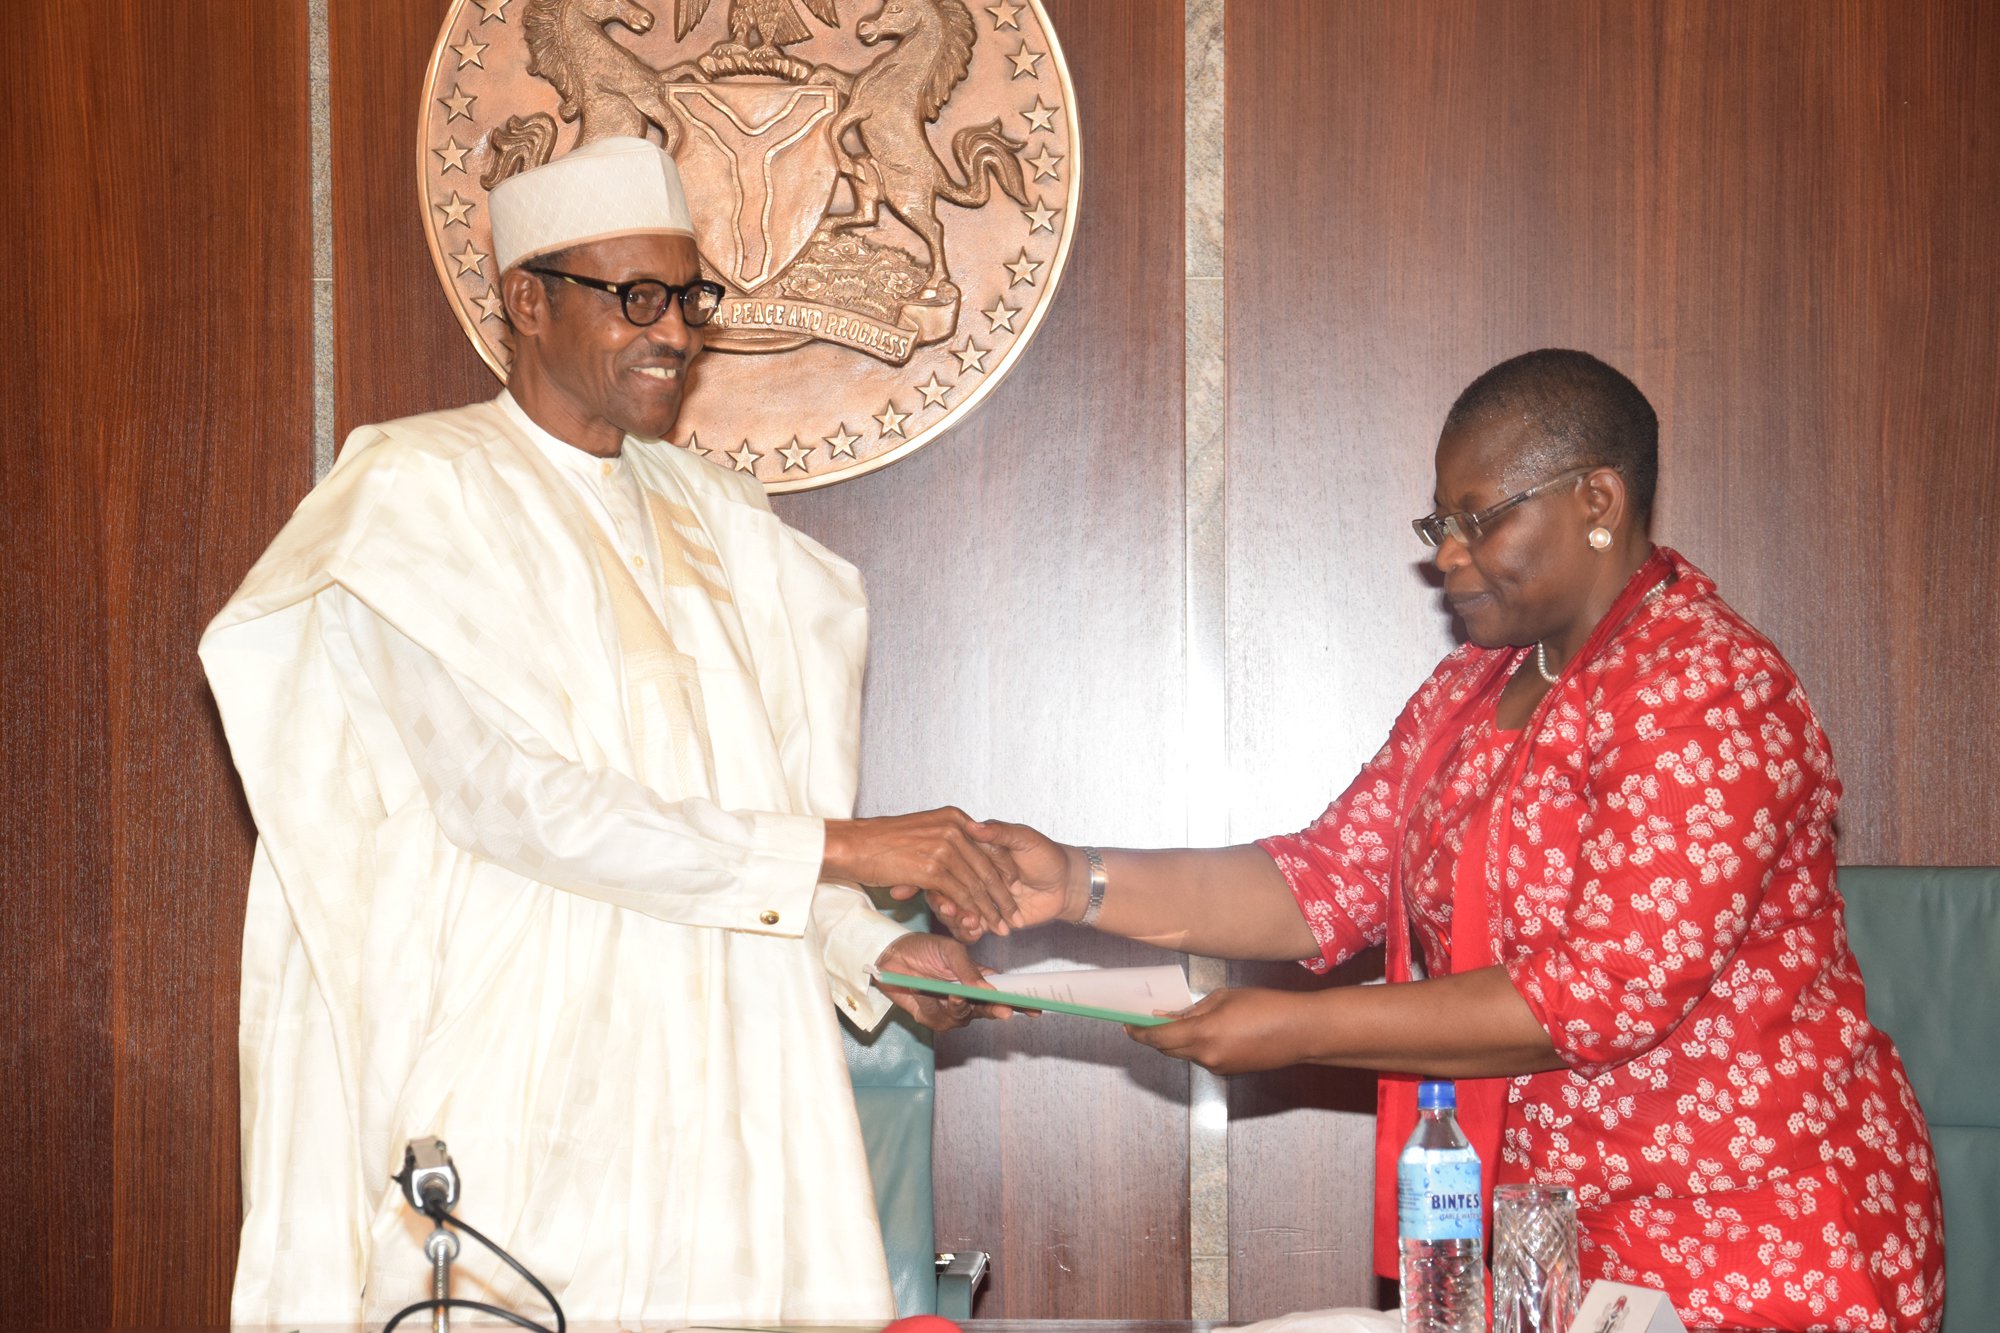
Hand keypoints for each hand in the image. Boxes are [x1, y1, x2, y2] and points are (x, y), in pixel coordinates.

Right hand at [823, 808, 1023, 936]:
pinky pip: (961, 894)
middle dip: (1003, 895)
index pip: (991, 845)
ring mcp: (944, 847)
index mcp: (954, 817)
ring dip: (992, 909)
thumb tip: (961, 857)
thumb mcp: (921, 830)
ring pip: (978, 884)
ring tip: (1002, 926)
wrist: (853, 844)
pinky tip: (978, 925)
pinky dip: (972, 912)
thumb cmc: (880, 841)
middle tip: (1013, 914)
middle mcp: (954, 828)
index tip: (1014, 889)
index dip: (1005, 870)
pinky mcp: (932, 867)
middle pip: (988, 866)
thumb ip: (944, 838)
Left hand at [872, 931, 1015, 1029]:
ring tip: (951, 993)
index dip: (1020, 1002)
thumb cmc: (923, 948)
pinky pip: (937, 1019)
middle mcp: (967, 997)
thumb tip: (990, 991)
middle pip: (987, 1010)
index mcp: (978, 979)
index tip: (1035, 1009)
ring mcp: (949, 1010)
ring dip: (959, 1006)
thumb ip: (968, 971)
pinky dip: (931, 1005)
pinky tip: (922, 991)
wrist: (889, 955)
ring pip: (963, 1018)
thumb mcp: (950, 952)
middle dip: (995, 1010)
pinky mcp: (930, 1017)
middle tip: (1003, 1010)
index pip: (1003, 993)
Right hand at [898, 818, 1079, 942]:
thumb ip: (999, 832)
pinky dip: (969, 931)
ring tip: (970, 923)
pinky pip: (970, 926)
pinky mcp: (988, 916)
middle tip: (949, 911)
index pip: (949, 862)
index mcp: (976, 852)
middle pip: (947, 889)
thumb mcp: (1024, 838)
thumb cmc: (1046, 855)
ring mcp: (979, 896)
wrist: (1066, 884)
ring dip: (958, 919)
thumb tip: (973, 825)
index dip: (940, 873)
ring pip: (956, 910)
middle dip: (944, 903)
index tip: (935, 884)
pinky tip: (976, 932)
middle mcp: (973, 874)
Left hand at [1124, 986, 1321, 1074]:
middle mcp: (1207, 1057)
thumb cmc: (1267, 1006)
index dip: (1139, 1033)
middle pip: (1167, 1050)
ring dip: (1178, 1041)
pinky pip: (1204, 1058)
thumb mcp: (1224, 997)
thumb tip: (1171, 1015)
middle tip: (1145, 1021)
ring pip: (1186, 1055)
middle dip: (1154, 1037)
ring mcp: (1218, 1068)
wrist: (1301, 1032)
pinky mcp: (1230, 1072)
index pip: (1158, 1038)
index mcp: (1203, 1034)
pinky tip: (1206, 1031)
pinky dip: (1197, 1046)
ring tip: (1179, 1020)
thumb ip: (1194, 1009)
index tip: (1127, 1025)